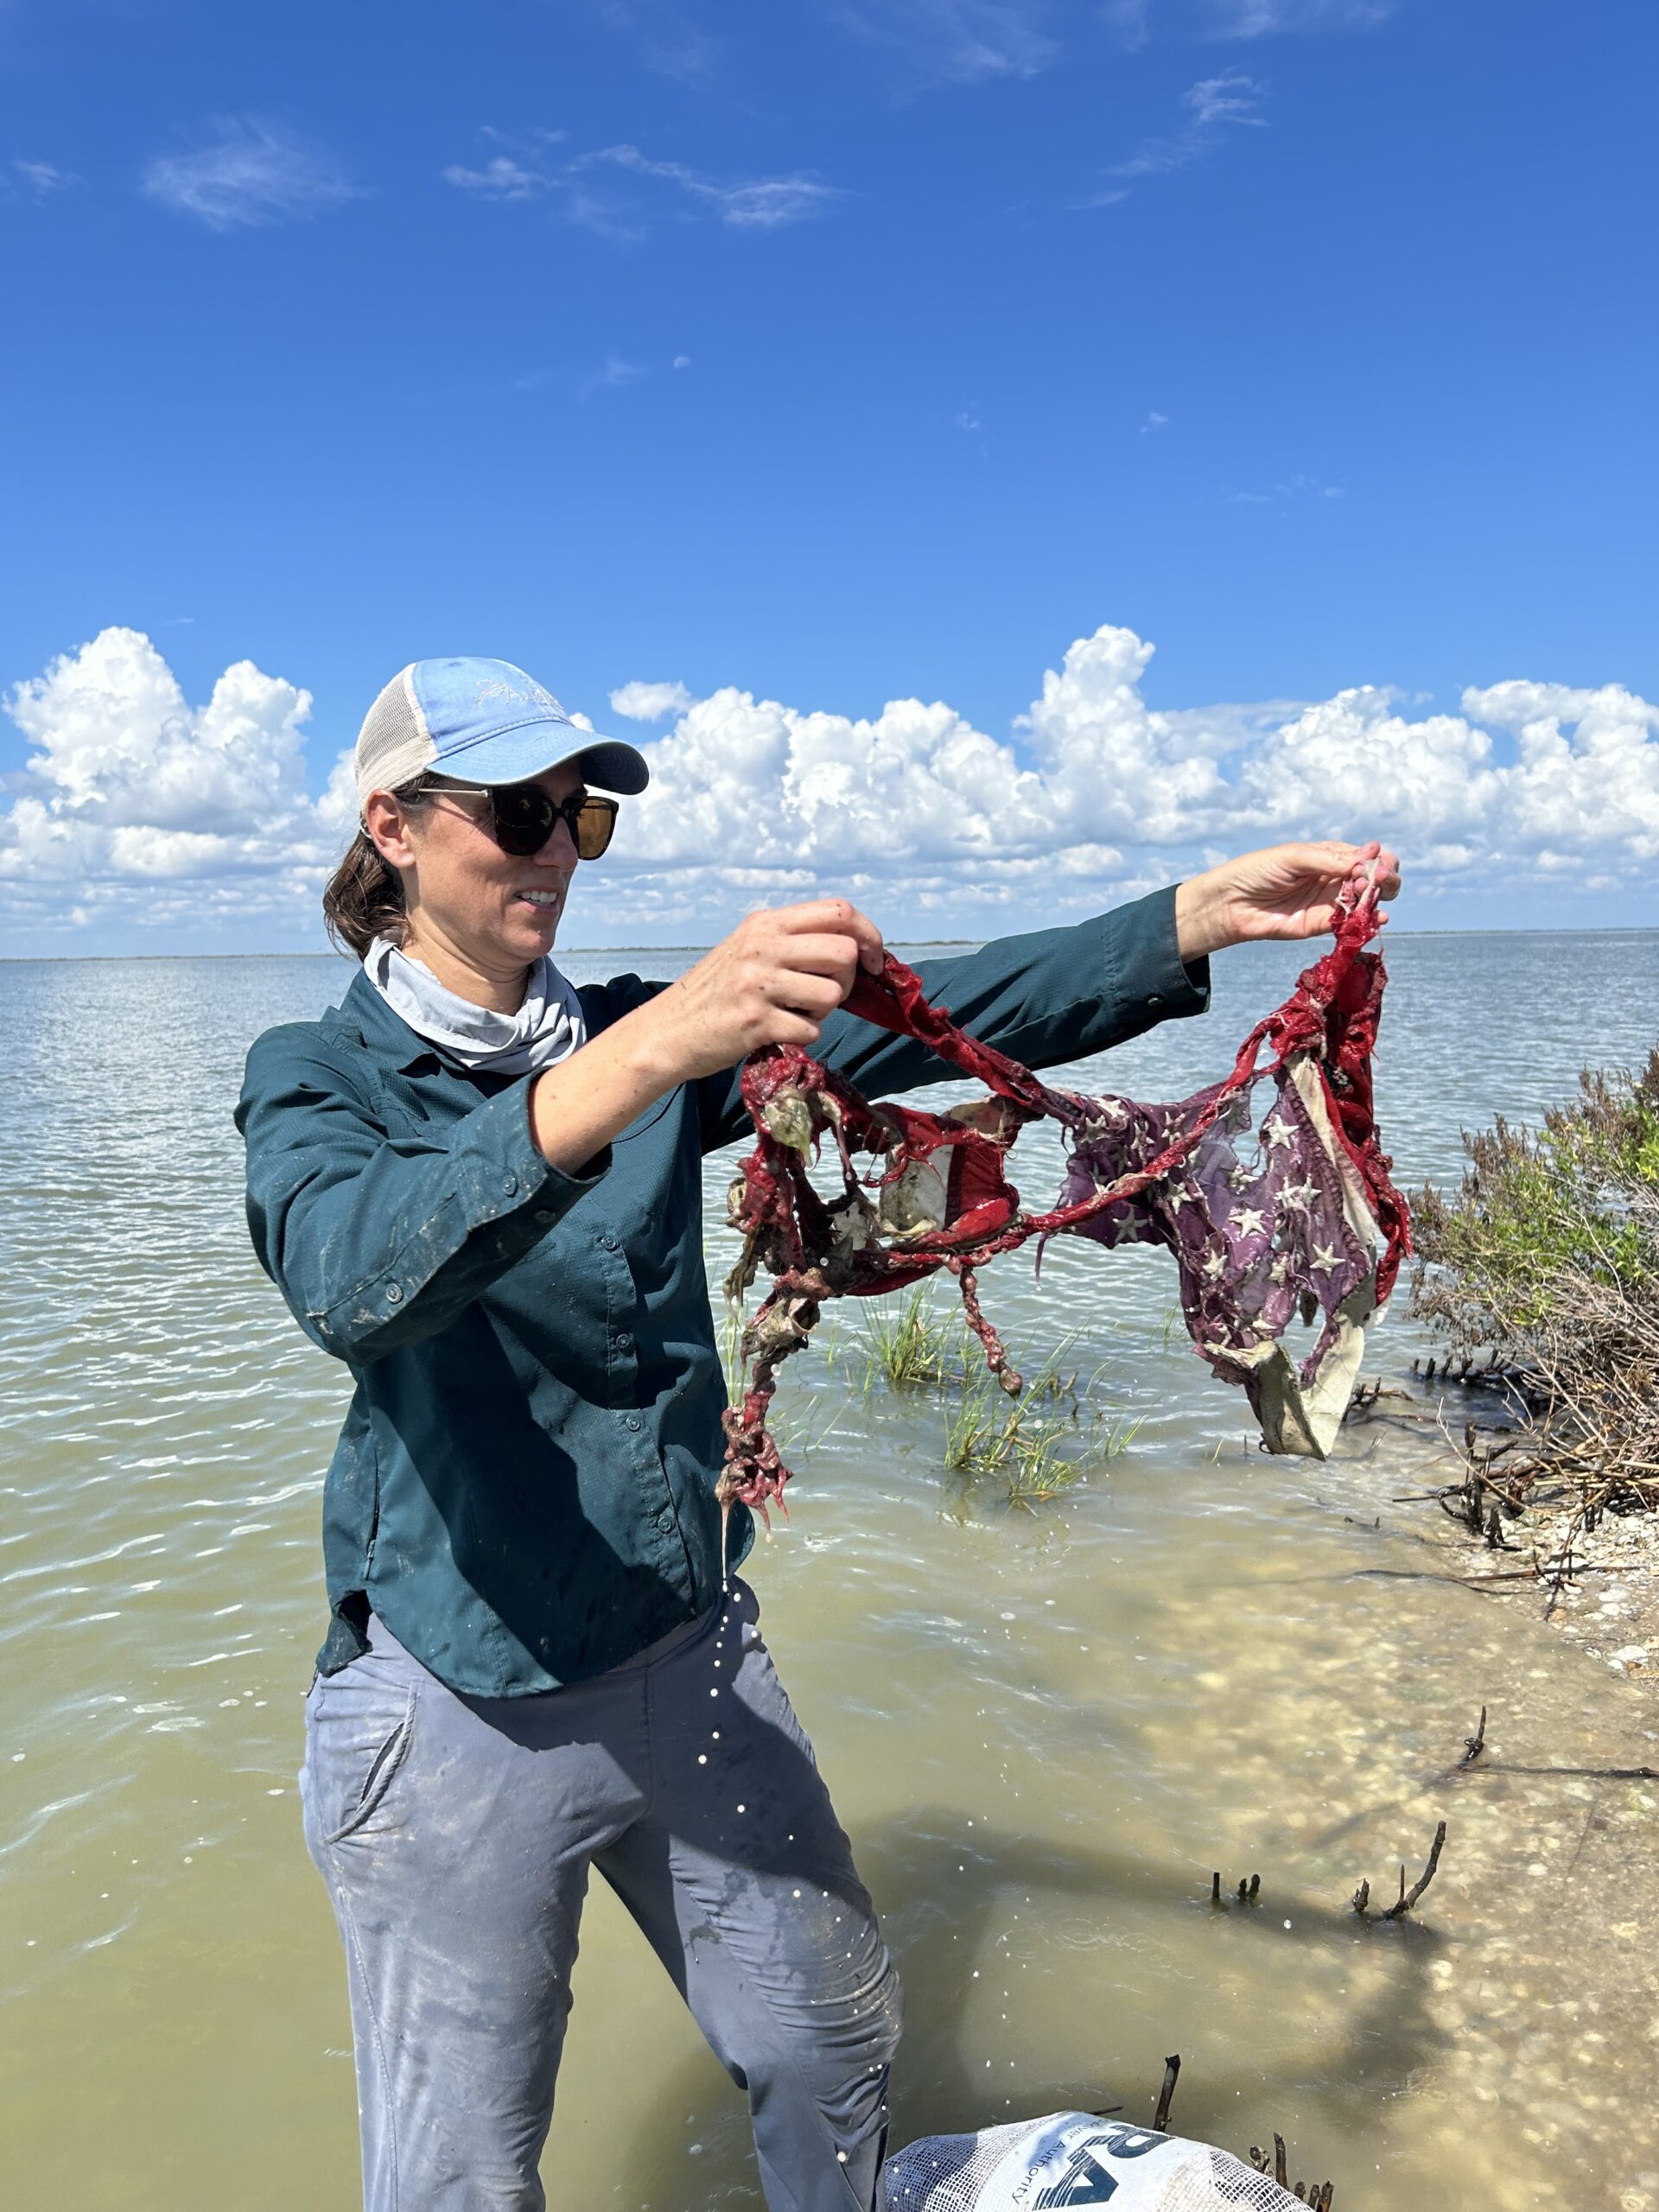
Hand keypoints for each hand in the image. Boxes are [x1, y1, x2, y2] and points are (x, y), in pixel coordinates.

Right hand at [635, 899, 886, 1085]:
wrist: (669, 1029)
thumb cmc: (717, 990)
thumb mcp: (749, 948)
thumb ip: (793, 941)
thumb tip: (855, 948)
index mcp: (766, 922)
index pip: (838, 910)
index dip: (869, 935)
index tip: (874, 960)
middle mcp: (763, 946)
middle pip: (844, 952)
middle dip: (848, 980)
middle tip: (827, 994)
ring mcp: (759, 983)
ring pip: (832, 993)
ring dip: (824, 1011)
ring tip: (796, 1012)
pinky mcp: (756, 1021)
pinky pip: (811, 1029)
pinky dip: (804, 1034)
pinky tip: (779, 1030)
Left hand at [1174, 840, 1401, 959]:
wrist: (1231, 903)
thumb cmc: (1257, 871)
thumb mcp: (1294, 857)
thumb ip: (1329, 860)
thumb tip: (1368, 858)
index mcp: (1331, 856)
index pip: (1368, 856)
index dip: (1379, 860)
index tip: (1375, 865)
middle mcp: (1335, 878)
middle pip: (1376, 878)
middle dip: (1385, 878)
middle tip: (1377, 880)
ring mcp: (1330, 902)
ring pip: (1367, 901)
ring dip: (1376, 897)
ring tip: (1365, 894)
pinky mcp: (1321, 925)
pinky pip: (1351, 923)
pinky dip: (1369, 920)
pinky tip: (1378, 917)